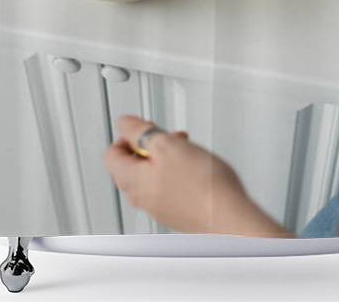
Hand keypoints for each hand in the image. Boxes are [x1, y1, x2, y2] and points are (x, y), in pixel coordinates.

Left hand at [102, 115, 291, 236]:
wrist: (228, 215)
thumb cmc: (201, 185)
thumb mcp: (167, 145)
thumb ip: (140, 131)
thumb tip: (124, 123)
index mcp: (132, 180)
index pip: (111, 154)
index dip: (126, 135)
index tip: (144, 128)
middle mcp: (140, 198)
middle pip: (130, 165)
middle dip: (148, 145)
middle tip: (166, 137)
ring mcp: (158, 207)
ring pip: (150, 175)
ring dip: (164, 157)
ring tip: (185, 150)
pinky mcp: (175, 211)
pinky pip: (166, 188)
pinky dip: (175, 173)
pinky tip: (194, 167)